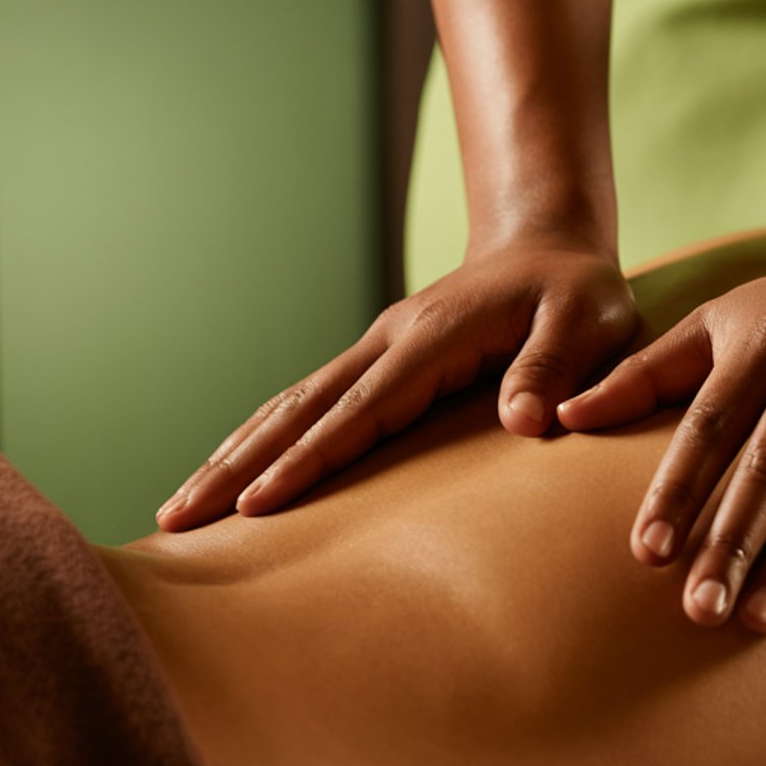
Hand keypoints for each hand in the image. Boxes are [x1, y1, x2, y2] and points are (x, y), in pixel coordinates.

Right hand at [158, 235, 635, 529]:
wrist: (549, 245)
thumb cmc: (576, 290)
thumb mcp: (587, 319)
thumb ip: (556, 366)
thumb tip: (523, 422)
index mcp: (434, 337)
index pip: (363, 408)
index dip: (311, 458)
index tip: (259, 505)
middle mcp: (390, 341)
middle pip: (300, 409)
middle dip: (239, 466)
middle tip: (177, 520)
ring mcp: (377, 349)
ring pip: (291, 406)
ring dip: (233, 456)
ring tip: (178, 511)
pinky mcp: (378, 362)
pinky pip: (309, 405)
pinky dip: (263, 440)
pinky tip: (232, 475)